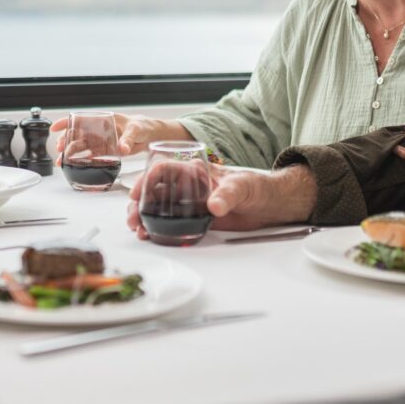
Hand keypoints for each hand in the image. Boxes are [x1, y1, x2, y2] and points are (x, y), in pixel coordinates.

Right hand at [50, 113, 191, 162]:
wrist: (150, 135)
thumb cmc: (142, 126)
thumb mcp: (135, 129)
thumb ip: (128, 139)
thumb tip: (122, 148)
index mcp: (103, 119)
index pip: (80, 119)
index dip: (66, 122)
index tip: (54, 128)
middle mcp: (99, 130)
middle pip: (76, 135)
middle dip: (65, 141)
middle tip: (60, 151)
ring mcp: (101, 141)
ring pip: (80, 146)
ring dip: (70, 153)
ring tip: (61, 162)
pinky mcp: (105, 151)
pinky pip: (90, 156)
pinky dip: (81, 160)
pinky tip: (73, 166)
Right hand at [126, 164, 316, 237]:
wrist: (272, 205)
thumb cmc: (259, 187)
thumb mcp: (244, 186)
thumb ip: (228, 194)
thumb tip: (215, 205)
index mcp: (196, 171)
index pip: (164, 169)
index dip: (147, 179)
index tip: (137, 193)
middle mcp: (189, 186)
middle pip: (155, 190)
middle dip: (139, 203)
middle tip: (132, 217)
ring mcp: (191, 203)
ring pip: (159, 207)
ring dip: (144, 216)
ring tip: (136, 228)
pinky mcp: (196, 219)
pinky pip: (171, 222)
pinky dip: (157, 228)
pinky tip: (149, 234)